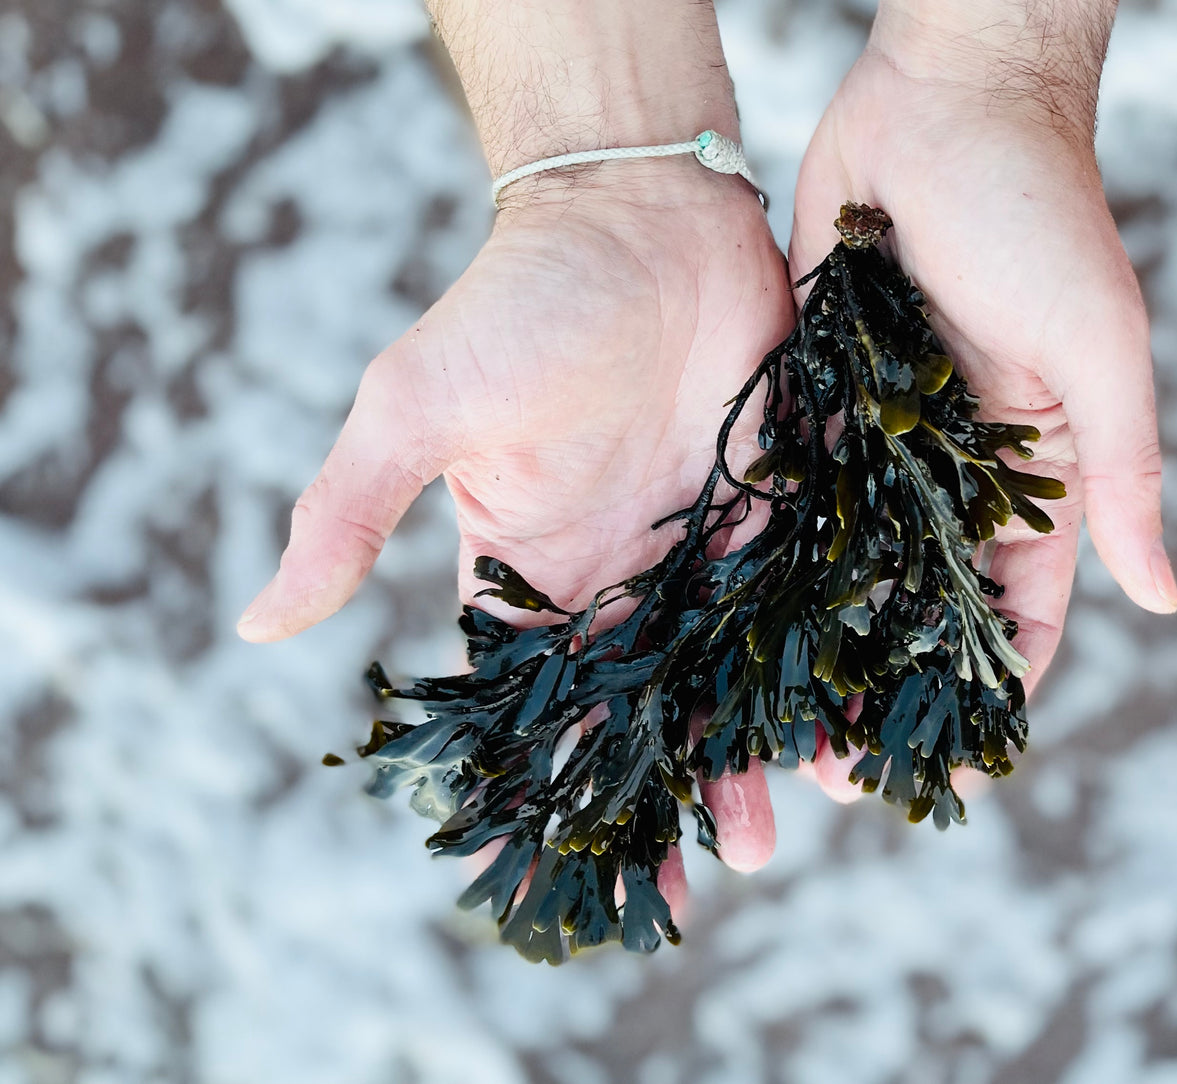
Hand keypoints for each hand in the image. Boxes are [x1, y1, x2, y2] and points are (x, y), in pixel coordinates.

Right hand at [236, 168, 790, 884]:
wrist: (639, 208)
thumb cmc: (521, 300)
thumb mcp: (418, 407)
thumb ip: (348, 515)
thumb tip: (255, 626)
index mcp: (529, 568)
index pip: (532, 703)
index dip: (543, 787)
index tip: (551, 876)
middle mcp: (619, 572)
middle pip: (641, 710)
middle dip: (661, 795)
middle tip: (694, 879)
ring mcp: (702, 543)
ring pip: (725, 676)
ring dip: (741, 755)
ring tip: (764, 838)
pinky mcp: (777, 504)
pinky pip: (798, 605)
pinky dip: (813, 670)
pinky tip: (832, 730)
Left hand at [790, 9, 1176, 735]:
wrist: (944, 106)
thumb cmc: (1041, 216)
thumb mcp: (1098, 351)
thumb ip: (1125, 473)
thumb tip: (1167, 597)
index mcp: (1033, 467)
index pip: (1020, 606)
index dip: (989, 687)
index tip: (952, 769)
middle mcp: (952, 466)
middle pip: (919, 603)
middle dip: (882, 685)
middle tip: (832, 768)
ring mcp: (879, 436)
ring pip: (848, 563)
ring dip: (818, 641)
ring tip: (771, 722)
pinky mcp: (816, 395)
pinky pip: (792, 487)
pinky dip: (769, 555)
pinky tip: (729, 621)